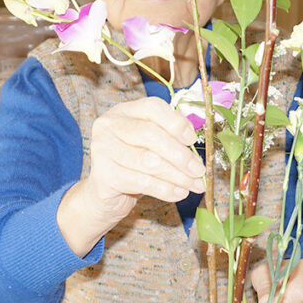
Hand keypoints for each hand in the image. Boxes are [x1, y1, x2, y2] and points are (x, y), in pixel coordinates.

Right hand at [58, 97, 204, 256]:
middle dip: (180, 155)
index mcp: (124, 111)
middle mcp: (109, 126)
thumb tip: (195, 147)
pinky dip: (166, 189)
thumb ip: (170, 138)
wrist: (107, 195)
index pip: (152, 107)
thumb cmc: (134, 165)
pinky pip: (142, 182)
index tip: (193, 140)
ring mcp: (103, 150)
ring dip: (177, 175)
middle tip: (199, 170)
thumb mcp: (152, 146)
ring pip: (148, 161)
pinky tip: (179, 193)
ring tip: (195, 185)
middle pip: (150, 135)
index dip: (176, 122)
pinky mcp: (104, 176)